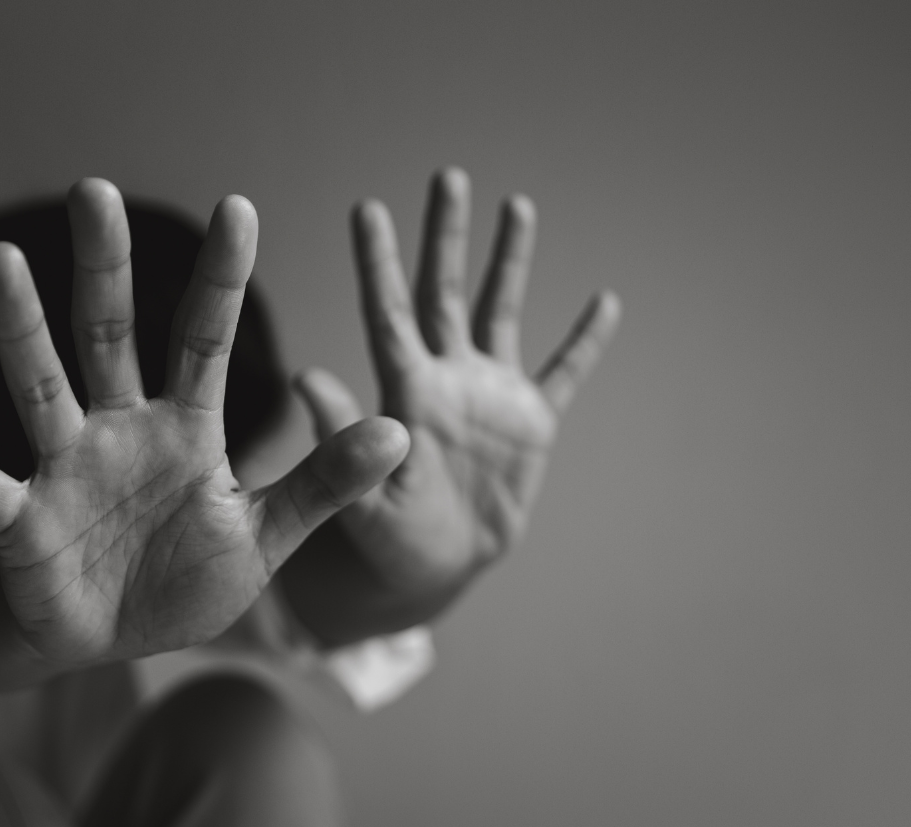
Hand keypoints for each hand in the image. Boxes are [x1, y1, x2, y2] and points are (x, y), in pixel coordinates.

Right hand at [0, 179, 409, 664]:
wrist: (120, 641)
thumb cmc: (190, 578)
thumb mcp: (267, 534)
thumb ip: (323, 484)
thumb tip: (400, 430)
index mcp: (188, 430)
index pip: (208, 341)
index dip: (224, 279)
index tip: (239, 207)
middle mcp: (122, 430)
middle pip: (113, 336)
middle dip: (107, 269)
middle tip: (96, 191)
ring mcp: (66, 467)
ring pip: (41, 386)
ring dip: (20, 330)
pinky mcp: (21, 517)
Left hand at [281, 168, 620, 644]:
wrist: (433, 567)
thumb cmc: (388, 540)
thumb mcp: (362, 498)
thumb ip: (340, 441)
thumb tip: (304, 379)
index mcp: (405, 394)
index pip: (389, 314)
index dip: (379, 262)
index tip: (366, 207)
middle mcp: (445, 378)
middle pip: (443, 293)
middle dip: (446, 236)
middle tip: (447, 176)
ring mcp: (489, 394)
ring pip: (499, 313)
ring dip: (509, 262)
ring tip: (516, 205)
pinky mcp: (531, 422)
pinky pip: (563, 372)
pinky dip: (585, 340)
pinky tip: (606, 302)